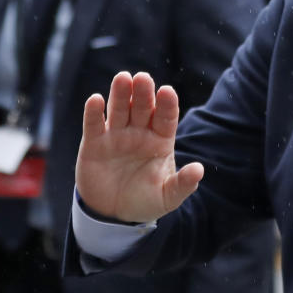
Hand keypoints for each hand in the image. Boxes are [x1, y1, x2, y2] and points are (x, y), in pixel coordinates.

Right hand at [76, 71, 203, 221]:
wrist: (114, 214)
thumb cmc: (145, 201)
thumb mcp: (168, 197)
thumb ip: (183, 184)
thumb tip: (199, 170)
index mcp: (161, 139)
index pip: (166, 117)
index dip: (167, 104)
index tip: (167, 91)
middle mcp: (140, 132)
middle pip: (143, 107)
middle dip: (143, 93)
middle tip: (143, 78)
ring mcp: (117, 135)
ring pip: (120, 109)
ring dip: (120, 93)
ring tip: (123, 78)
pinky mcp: (94, 143)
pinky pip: (94, 124)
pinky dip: (94, 112)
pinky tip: (96, 100)